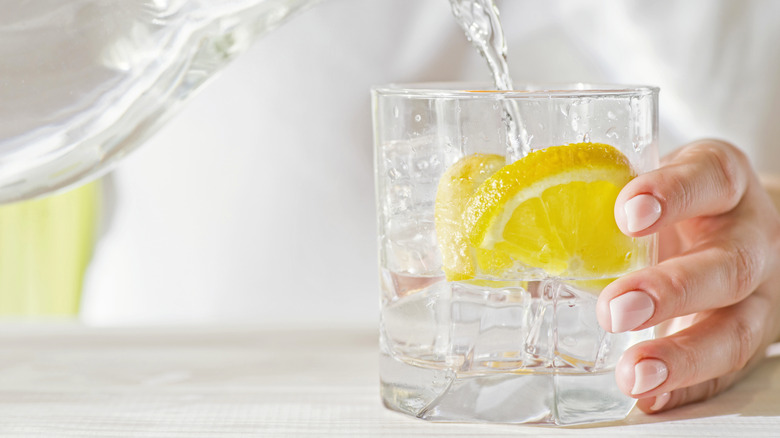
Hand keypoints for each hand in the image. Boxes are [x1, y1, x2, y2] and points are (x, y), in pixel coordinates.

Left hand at [597, 139, 779, 412]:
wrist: (734, 225)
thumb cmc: (674, 203)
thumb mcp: (645, 183)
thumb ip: (590, 193)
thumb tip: (494, 214)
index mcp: (719, 183)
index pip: (708, 178)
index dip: (673, 193)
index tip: (627, 213)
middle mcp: (747, 237)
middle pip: (727, 265)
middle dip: (671, 290)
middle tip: (615, 310)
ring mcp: (755, 293)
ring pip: (737, 326)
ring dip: (682, 353)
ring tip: (633, 372)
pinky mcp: (746, 335)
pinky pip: (726, 370)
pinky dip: (687, 386)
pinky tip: (651, 396)